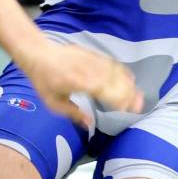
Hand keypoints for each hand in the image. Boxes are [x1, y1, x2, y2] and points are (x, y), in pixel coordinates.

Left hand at [21, 41, 142, 126]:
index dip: (117, 100)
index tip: (125, 110)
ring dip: (129, 84)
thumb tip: (90, 124)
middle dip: (128, 94)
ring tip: (138, 96)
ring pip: (115, 71)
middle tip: (138, 106)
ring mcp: (90, 60)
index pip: (103, 90)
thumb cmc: (44, 81)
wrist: (39, 54)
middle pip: (114, 81)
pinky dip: (122, 71)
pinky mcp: (92, 54)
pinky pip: (111, 62)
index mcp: (77, 82)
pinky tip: (129, 79)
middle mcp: (87, 70)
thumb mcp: (53, 102)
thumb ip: (73, 113)